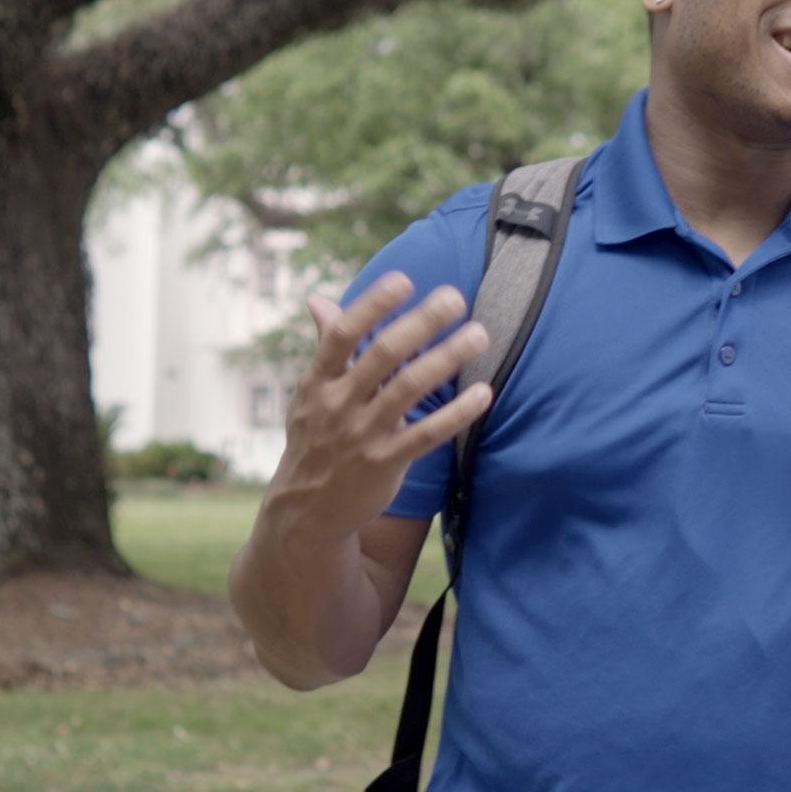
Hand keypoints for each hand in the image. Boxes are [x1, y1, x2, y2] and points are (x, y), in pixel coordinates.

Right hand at [271, 272, 489, 523]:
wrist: (306, 512)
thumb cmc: (316, 440)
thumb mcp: (310, 395)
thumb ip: (325, 348)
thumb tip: (317, 299)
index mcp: (317, 382)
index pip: (342, 335)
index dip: (372, 305)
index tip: (404, 279)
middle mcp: (338, 405)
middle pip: (382, 355)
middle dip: (420, 322)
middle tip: (455, 296)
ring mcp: (362, 435)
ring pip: (408, 388)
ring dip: (447, 357)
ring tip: (480, 333)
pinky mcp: (385, 464)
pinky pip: (427, 434)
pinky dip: (456, 413)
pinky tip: (483, 392)